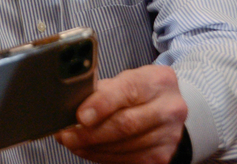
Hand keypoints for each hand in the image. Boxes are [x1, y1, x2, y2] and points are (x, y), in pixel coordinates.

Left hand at [56, 65, 186, 163]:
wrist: (170, 109)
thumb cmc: (141, 92)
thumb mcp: (127, 79)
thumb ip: (103, 90)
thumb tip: (71, 105)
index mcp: (158, 81)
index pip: (127, 91)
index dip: (101, 105)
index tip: (80, 116)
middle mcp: (169, 108)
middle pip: (125, 124)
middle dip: (90, 133)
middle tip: (67, 135)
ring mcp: (169, 135)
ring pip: (124, 146)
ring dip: (92, 148)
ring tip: (72, 143)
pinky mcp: (162, 156)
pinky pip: (127, 160)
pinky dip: (102, 156)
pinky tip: (88, 150)